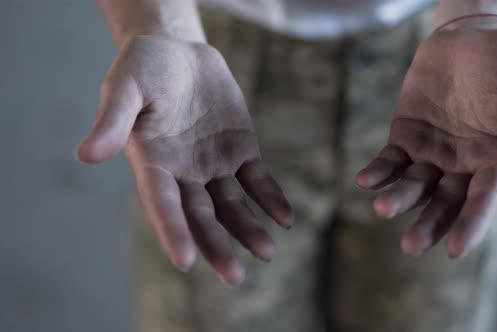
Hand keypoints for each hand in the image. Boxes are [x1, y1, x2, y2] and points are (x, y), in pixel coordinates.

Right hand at [77, 36, 292, 284]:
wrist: (178, 51)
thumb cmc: (144, 68)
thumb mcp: (125, 86)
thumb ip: (113, 119)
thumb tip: (87, 154)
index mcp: (152, 163)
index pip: (162, 203)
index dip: (173, 230)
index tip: (185, 260)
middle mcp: (184, 172)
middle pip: (201, 216)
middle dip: (216, 245)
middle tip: (234, 276)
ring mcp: (214, 164)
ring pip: (232, 205)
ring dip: (248, 229)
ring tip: (266, 253)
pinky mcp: (241, 150)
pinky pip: (258, 180)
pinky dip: (271, 198)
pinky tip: (285, 219)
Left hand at [357, 24, 496, 257]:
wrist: (469, 35)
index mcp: (495, 160)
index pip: (484, 199)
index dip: (471, 224)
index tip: (456, 249)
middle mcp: (462, 164)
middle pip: (444, 203)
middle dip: (428, 225)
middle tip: (411, 246)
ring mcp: (431, 152)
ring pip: (413, 186)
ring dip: (397, 199)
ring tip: (382, 208)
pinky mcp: (405, 136)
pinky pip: (390, 161)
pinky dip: (378, 172)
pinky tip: (365, 180)